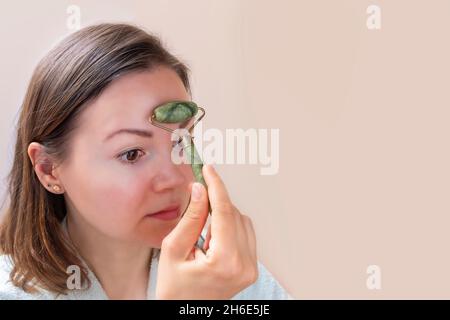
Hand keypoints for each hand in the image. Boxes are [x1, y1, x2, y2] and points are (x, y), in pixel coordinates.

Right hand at [155, 165, 257, 298]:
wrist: (186, 313)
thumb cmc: (174, 288)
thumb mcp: (173, 250)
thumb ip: (190, 218)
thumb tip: (200, 190)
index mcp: (224, 261)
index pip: (224, 212)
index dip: (216, 187)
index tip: (209, 170)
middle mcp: (244, 265)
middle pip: (234, 214)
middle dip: (216, 202)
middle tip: (197, 198)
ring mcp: (251, 268)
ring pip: (242, 221)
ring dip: (223, 215)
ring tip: (202, 233)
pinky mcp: (251, 268)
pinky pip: (245, 233)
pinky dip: (230, 227)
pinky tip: (213, 238)